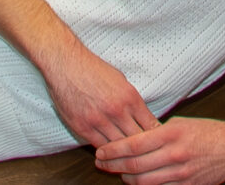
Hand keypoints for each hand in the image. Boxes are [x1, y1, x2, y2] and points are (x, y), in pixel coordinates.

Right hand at [42, 40, 156, 148]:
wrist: (66, 64)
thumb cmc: (93, 69)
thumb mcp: (121, 80)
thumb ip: (131, 101)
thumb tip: (142, 117)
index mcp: (130, 97)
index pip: (150, 125)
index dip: (156, 136)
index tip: (158, 142)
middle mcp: (116, 110)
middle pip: (137, 140)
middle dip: (143, 149)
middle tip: (146, 156)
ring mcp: (99, 120)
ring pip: (119, 147)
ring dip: (124, 153)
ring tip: (129, 159)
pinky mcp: (83, 127)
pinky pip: (100, 147)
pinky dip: (107, 152)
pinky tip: (111, 154)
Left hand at [93, 115, 224, 184]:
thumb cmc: (206, 131)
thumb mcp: (180, 123)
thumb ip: (156, 132)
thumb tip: (131, 139)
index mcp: (171, 134)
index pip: (133, 145)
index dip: (113, 150)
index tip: (100, 151)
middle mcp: (175, 154)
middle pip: (135, 166)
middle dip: (113, 166)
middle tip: (100, 163)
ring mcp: (181, 173)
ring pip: (144, 182)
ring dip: (126, 179)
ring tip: (117, 172)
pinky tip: (136, 181)